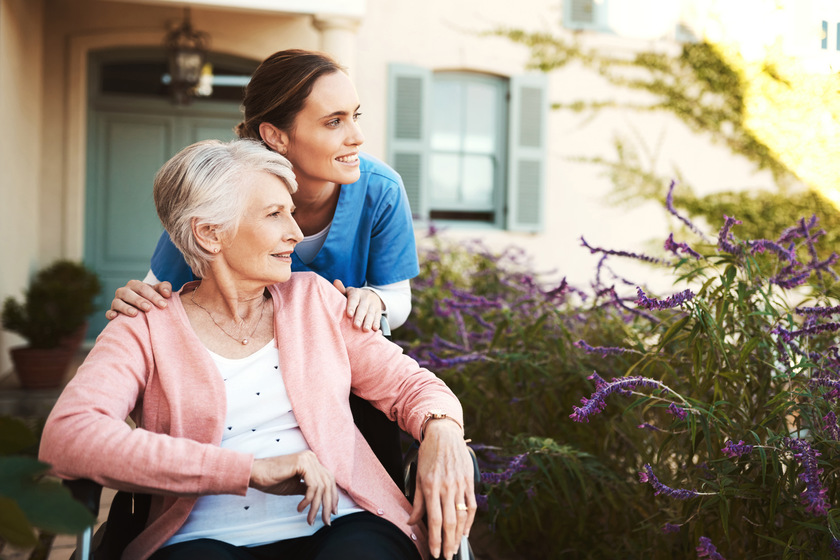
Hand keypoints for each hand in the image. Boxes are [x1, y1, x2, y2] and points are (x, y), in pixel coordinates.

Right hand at [106, 280, 171, 319]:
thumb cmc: (151, 298)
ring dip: (126, 308)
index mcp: (135, 284)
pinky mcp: (112, 311)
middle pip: (130, 294)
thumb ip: (164, 288)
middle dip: (139, 301)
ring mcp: (116, 301)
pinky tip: (115, 317)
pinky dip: (110, 314)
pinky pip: (109, 312)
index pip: (144, 288)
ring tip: (135, 313)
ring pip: (118, 302)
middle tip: (149, 308)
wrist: (140, 308)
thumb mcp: (158, 291)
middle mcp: (124, 291)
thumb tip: (167, 293)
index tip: (164, 305)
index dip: (154, 296)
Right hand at [249, 451, 337, 525]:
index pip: (328, 480)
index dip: (333, 497)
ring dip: (316, 506)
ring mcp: (307, 459)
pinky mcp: (302, 463)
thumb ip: (310, 490)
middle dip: (328, 504)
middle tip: (326, 520)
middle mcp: (312, 458)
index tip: (332, 512)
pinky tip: (300, 508)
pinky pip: (312, 486)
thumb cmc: (272, 480)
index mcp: (311, 461)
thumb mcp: (296, 487)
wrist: (255, 474)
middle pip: (328, 483)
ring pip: (321, 487)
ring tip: (310, 518)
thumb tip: (322, 501)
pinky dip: (308, 500)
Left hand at [332, 279, 383, 331]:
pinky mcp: (378, 310)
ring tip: (366, 330)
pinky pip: (378, 316)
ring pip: (371, 313)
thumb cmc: (353, 297)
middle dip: (360, 317)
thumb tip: (336, 281)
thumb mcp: (348, 292)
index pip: (354, 299)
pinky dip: (376, 323)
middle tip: (356, 326)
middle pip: (363, 308)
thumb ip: (341, 289)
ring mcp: (373, 304)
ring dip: (368, 322)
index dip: (351, 307)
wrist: (370, 295)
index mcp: (356, 293)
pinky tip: (375, 329)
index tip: (349, 315)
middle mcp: (366, 298)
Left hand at [408, 421, 475, 559]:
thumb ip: (417, 502)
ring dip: (459, 535)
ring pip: (462, 516)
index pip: (434, 520)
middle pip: (449, 522)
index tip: (434, 552)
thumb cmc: (429, 454)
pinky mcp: (469, 481)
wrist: (444, 434)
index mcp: (431, 487)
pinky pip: (471, 505)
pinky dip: (470, 520)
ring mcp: (460, 484)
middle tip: (446, 556)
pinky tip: (466, 531)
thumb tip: (412, 522)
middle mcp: (446, 487)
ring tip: (455, 547)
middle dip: (448, 543)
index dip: (435, 540)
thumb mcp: (418, 476)